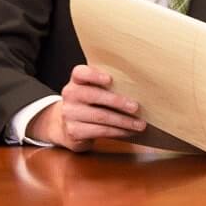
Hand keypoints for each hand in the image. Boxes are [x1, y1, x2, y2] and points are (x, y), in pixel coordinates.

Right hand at [29, 64, 146, 151]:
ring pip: (100, 116)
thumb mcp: (92, 89)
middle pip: (94, 96)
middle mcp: (70, 95)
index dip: (94, 75)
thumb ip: (107, 84)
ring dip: (123, 121)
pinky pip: (99, 131)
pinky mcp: (74, 131)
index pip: (80, 73)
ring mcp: (70, 114)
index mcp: (76, 80)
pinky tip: (128, 132)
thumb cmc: (89, 103)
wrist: (65, 125)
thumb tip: (138, 87)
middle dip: (118, 102)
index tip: (110, 79)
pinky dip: (117, 132)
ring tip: (139, 124)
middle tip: (136, 107)